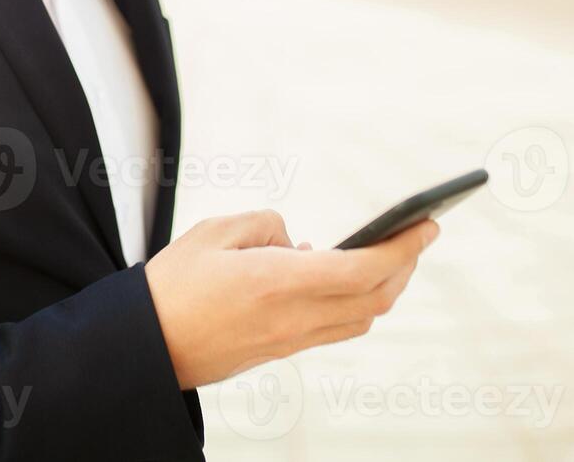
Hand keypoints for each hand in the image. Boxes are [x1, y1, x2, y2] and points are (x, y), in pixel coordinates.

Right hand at [142, 210, 437, 389]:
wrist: (146, 346)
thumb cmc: (172, 285)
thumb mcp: (214, 231)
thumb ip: (265, 224)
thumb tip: (294, 239)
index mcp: (278, 281)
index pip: (363, 269)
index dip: (404, 246)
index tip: (428, 223)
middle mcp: (293, 317)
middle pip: (376, 299)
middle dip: (405, 265)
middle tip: (418, 235)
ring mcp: (289, 340)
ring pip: (361, 319)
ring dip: (385, 288)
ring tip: (389, 255)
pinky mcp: (280, 351)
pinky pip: (335, 328)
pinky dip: (354, 302)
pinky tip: (339, 279)